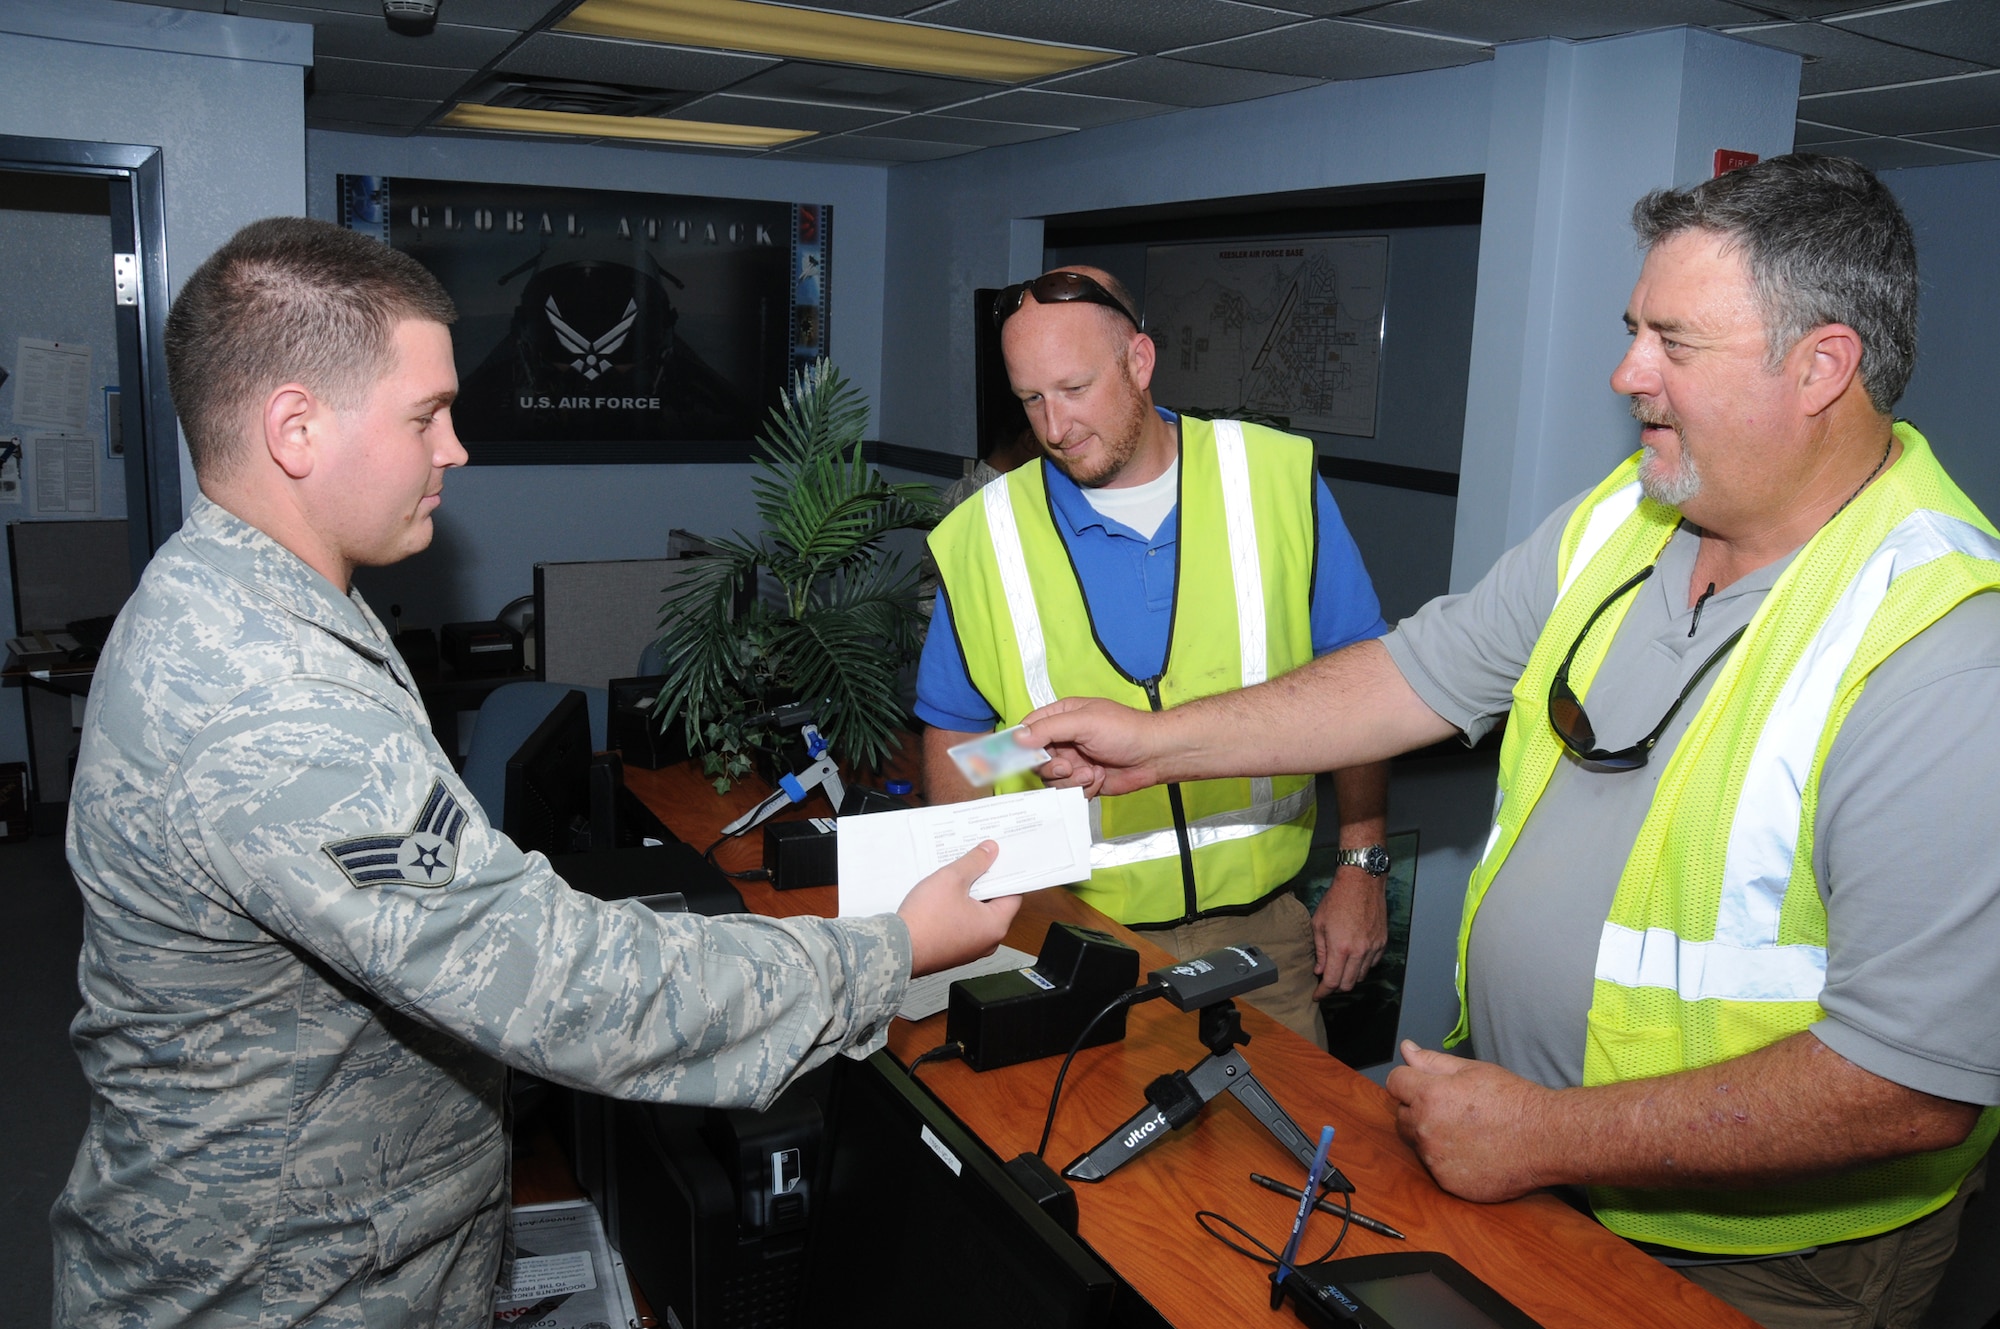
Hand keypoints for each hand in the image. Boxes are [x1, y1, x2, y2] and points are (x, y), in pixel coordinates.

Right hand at [897, 841, 1021, 976]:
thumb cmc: (926, 921)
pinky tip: (943, 898)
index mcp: (995, 925)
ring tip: (954, 879)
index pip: (1013, 894)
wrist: (898, 949)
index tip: (996, 859)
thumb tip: (989, 851)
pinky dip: (957, 910)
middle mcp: (987, 941)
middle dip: (984, 882)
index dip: (1004, 874)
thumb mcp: (952, 879)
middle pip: (995, 904)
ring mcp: (970, 948)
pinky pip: (963, 925)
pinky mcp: (954, 950)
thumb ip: (974, 862)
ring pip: (977, 914)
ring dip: (968, 896)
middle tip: (973, 864)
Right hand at [1018, 696, 1165, 797]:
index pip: (1029, 729)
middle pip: (1036, 760)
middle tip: (1067, 766)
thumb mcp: (1083, 722)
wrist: (1155, 755)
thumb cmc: (1125, 730)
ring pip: (1051, 780)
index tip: (1019, 757)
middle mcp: (1065, 740)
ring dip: (1070, 780)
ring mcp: (1074, 762)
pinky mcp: (1084, 781)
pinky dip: (1083, 788)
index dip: (1021, 744)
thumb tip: (1018, 737)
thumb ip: (1049, 728)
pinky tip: (1099, 777)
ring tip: (1091, 772)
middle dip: (1050, 767)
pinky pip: (1069, 792)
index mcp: (1062, 717)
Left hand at [1311, 869, 1386, 997]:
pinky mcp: (1382, 942)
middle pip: (1348, 984)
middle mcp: (1359, 951)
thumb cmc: (1337, 900)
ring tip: (1339, 968)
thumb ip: (1320, 951)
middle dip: (1336, 987)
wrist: (1362, 882)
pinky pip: (1372, 964)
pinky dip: (1362, 966)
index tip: (1317, 995)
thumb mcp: (1319, 924)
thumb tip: (1320, 970)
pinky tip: (1354, 957)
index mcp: (1340, 948)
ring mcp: (1373, 948)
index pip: (1332, 981)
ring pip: (1362, 975)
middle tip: (1326, 982)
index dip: (1323, 992)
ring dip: (1349, 976)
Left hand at [1385, 1040, 1549, 1202]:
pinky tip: (1473, 1153)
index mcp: (1429, 1095)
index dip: (1410, 1082)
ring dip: (1431, 1137)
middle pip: (1402, 1115)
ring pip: (1417, 1143)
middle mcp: (1426, 1129)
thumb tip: (1406, 1049)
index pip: (1394, 1083)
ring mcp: (1435, 1159)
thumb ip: (1432, 1061)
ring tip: (1466, 1132)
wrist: (1546, 1139)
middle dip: (1418, 1110)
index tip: (1427, 1087)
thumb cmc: (1513, 1100)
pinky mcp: (1448, 1183)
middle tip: (1452, 1110)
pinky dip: (1448, 1161)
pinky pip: (1435, 1168)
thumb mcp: (1472, 1070)